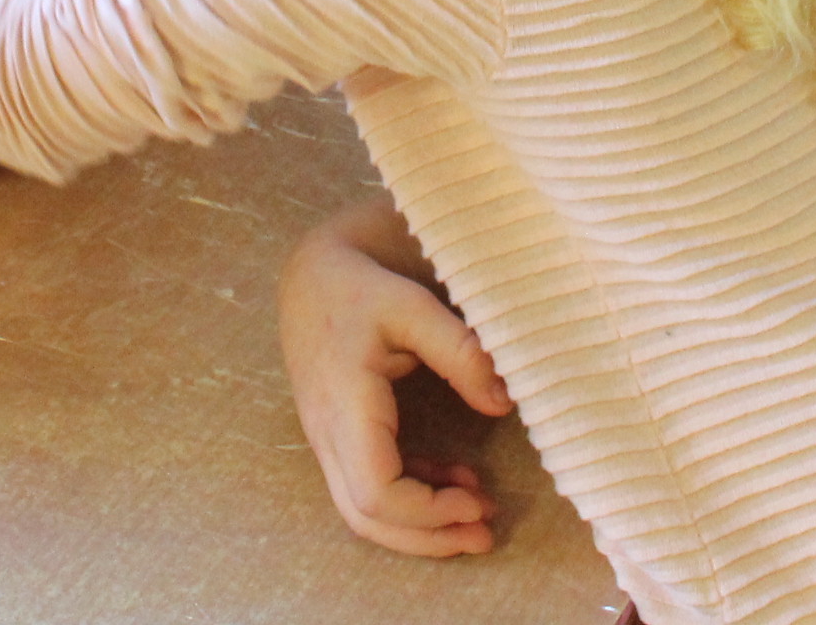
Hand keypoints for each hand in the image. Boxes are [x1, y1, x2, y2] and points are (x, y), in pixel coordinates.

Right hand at [279, 217, 508, 557]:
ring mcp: (326, 440)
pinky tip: (452, 481)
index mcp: (345, 406)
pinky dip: (410, 498)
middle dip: (428, 537)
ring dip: (420, 526)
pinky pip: (366, 488)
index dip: (428, 512)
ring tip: (478, 516)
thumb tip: (503, 404)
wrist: (313, 277)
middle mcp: (327, 433)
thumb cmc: (362, 289)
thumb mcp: (413, 306)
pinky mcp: (337, 438)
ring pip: (362, 512)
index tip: (479, 500)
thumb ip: (460, 352)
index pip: (375, 492)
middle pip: (365, 518)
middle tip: (486, 532)